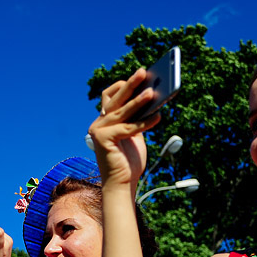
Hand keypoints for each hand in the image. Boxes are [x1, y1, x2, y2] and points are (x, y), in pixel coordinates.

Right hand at [87, 68, 159, 190]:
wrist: (122, 184)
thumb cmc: (129, 161)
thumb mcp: (135, 135)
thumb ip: (138, 118)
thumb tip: (152, 97)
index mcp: (104, 121)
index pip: (110, 96)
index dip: (124, 85)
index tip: (140, 76)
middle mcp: (98, 123)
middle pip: (115, 99)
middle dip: (130, 84)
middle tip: (143, 72)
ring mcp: (98, 131)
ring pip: (121, 111)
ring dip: (138, 101)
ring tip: (153, 92)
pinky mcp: (103, 139)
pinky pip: (128, 128)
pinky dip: (144, 122)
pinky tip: (158, 117)